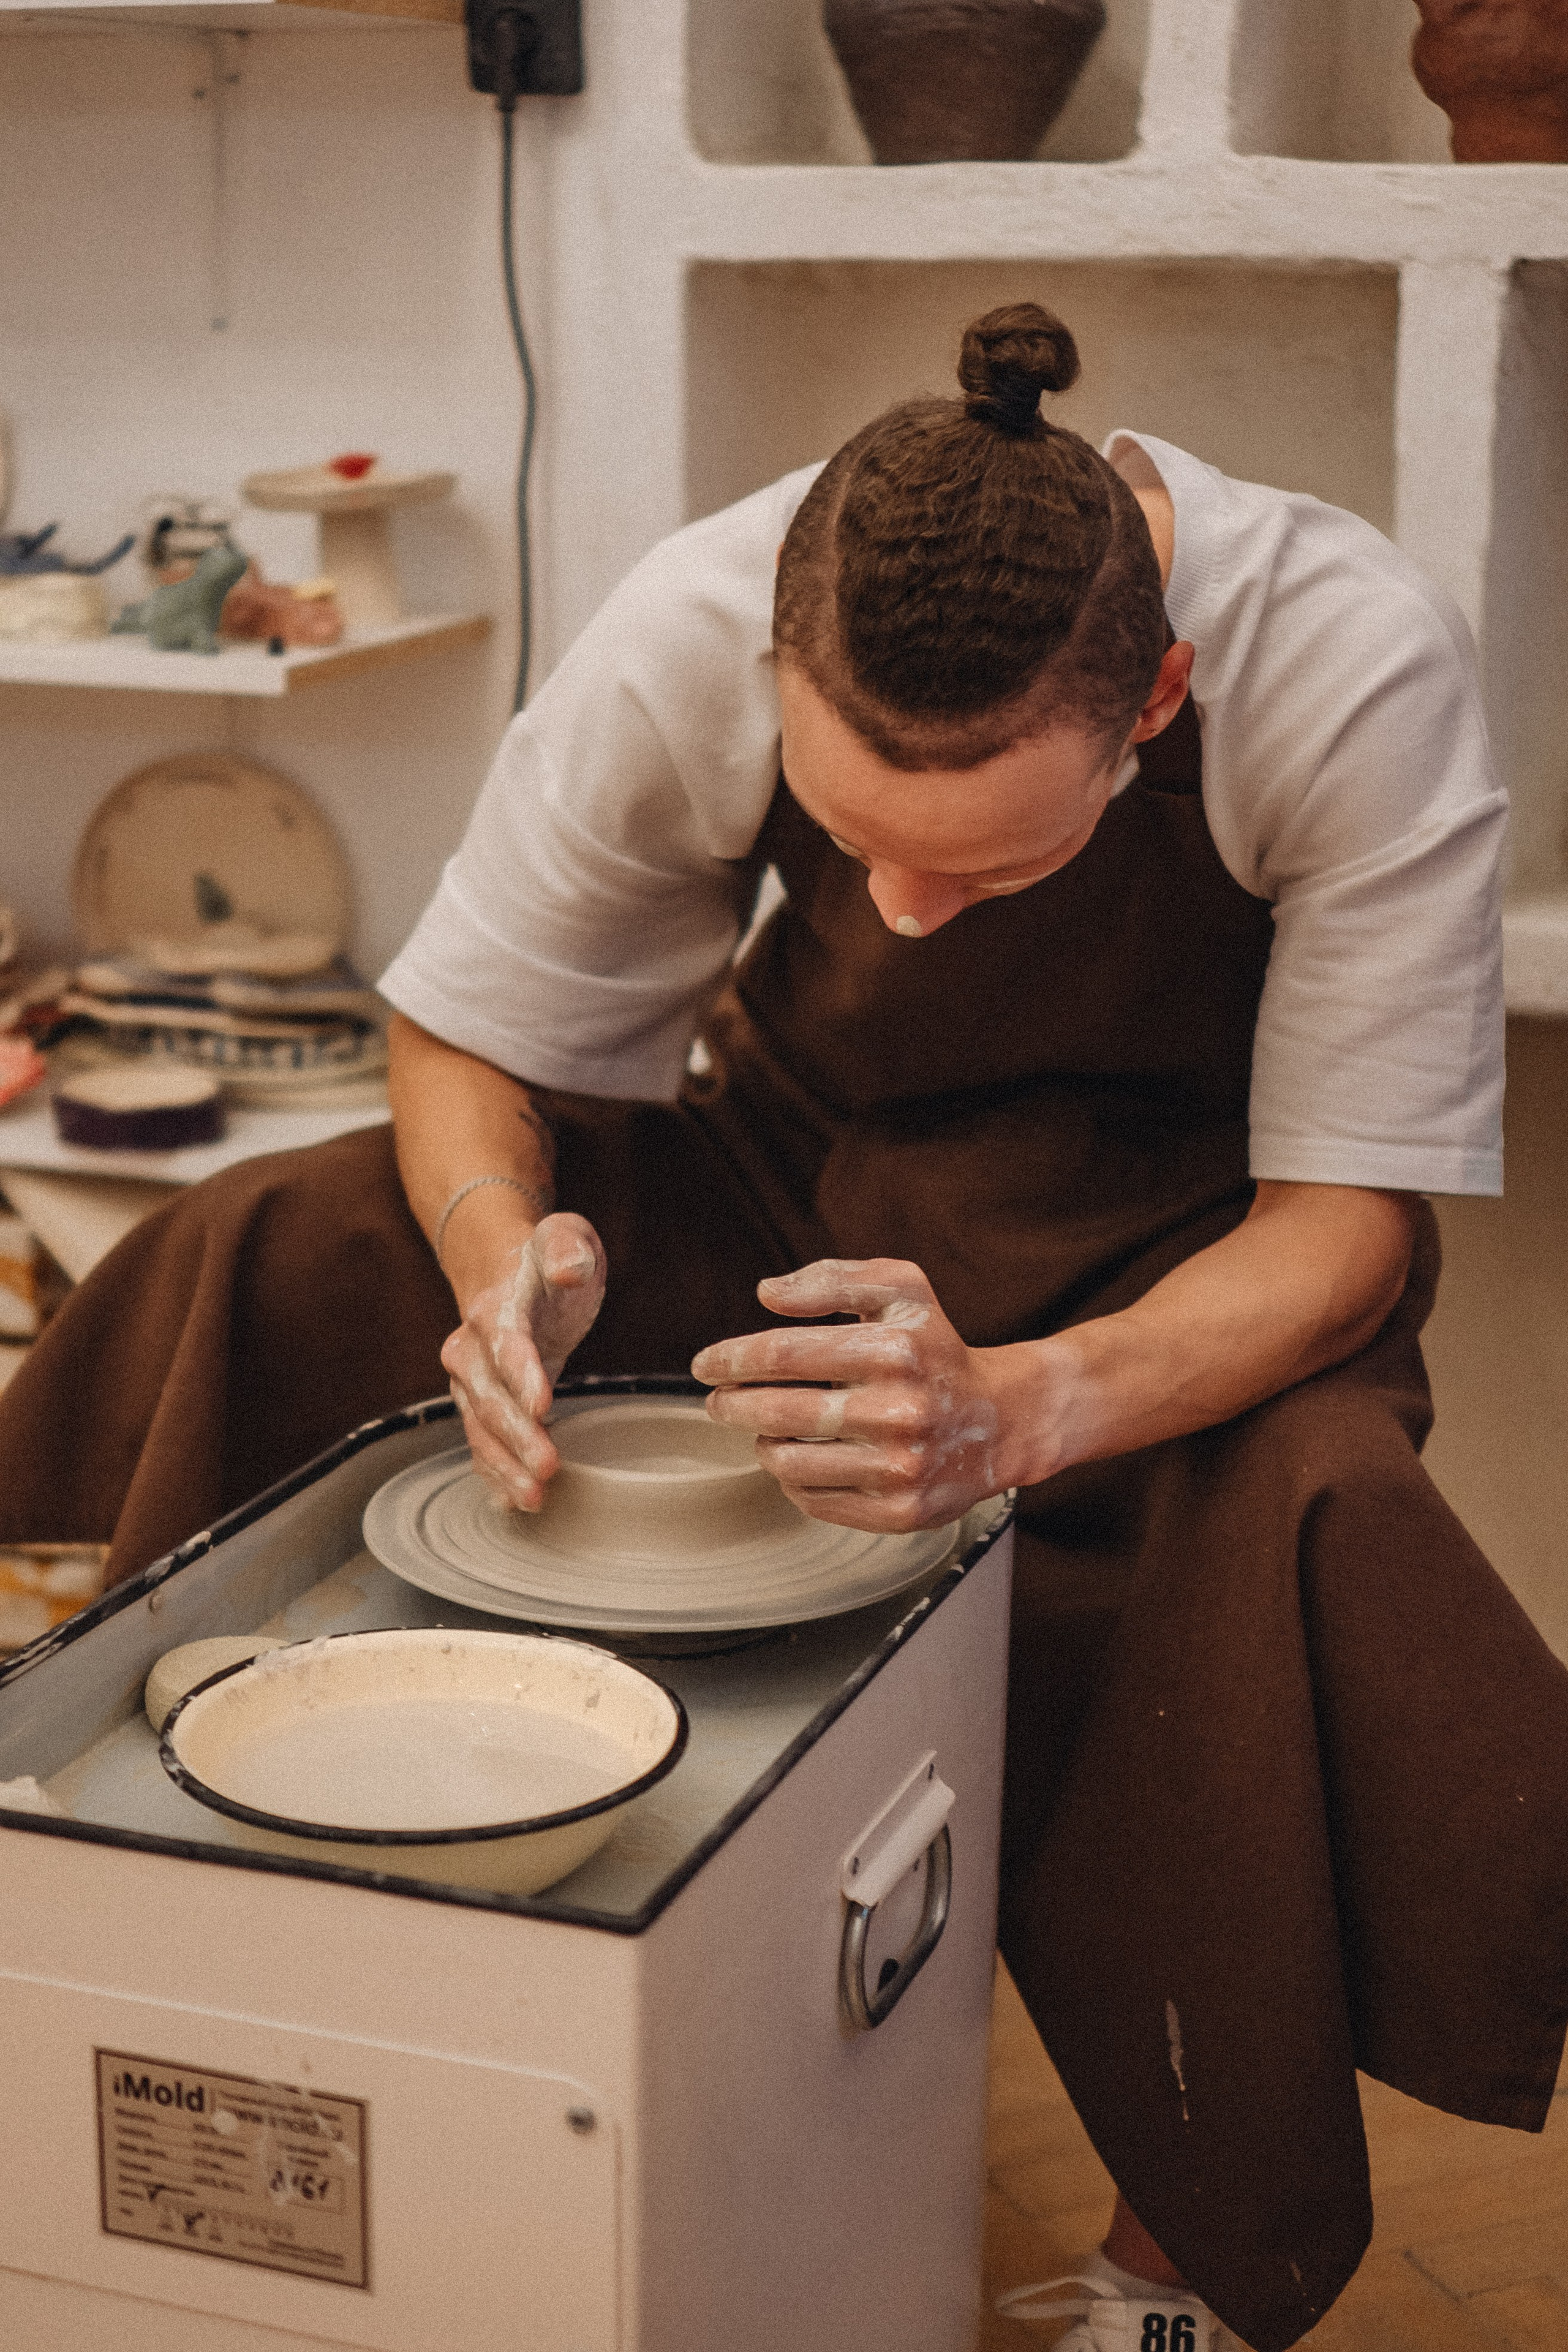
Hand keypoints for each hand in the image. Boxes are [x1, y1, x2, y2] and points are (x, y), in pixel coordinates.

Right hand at [440, 1212, 606, 1510]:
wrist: (504, 1271)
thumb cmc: (545, 1257)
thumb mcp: (564, 1235)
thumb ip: (567, 1248)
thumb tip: (570, 1269)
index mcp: (496, 1307)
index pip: (508, 1343)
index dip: (523, 1375)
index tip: (544, 1406)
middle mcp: (471, 1348)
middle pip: (489, 1398)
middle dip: (516, 1436)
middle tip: (549, 1468)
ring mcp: (470, 1382)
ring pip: (480, 1429)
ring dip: (504, 1466)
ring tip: (535, 1499)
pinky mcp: (480, 1405)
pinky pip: (480, 1444)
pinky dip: (494, 1475)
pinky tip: (513, 1503)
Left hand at [691, 1258, 1026, 1532]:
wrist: (1002, 1421)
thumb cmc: (936, 1350)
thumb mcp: (902, 1291)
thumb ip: (833, 1280)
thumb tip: (767, 1293)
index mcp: (896, 1350)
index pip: (786, 1355)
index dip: (733, 1359)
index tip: (705, 1365)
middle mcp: (901, 1411)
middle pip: (780, 1412)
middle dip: (732, 1405)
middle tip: (717, 1402)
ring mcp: (901, 1468)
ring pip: (790, 1463)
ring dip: (764, 1443)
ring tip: (767, 1429)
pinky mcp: (901, 1512)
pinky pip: (814, 1501)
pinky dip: (794, 1480)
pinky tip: (803, 1459)